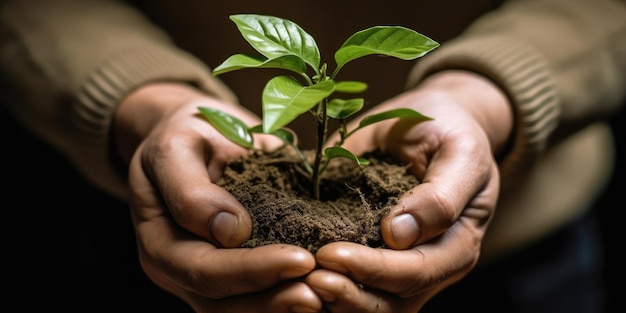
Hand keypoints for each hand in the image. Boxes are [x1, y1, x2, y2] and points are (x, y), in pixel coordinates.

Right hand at [117, 83, 321, 311]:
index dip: (253, 271)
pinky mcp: (235, 273)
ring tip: (325, 298)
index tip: (301, 260)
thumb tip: (230, 231)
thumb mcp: (176, 147)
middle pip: (224, 305)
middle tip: (321, 293)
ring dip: (282, 308)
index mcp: (161, 243)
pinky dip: (286, 296)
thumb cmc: (186, 136)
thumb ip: (190, 189)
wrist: (197, 137)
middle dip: (273, 301)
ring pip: (242, 310)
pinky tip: (322, 290)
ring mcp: (207, 279)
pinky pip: (258, 296)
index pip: (205, 270)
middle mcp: (181, 271)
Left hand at [309, 70, 511, 311]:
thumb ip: (440, 195)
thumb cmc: (450, 132)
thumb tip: (399, 235)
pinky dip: (327, 292)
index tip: (330, 254)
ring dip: (335, 300)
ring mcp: (401, 266)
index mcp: (456, 243)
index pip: (416, 273)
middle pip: (391, 301)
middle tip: (308, 275)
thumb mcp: (459, 151)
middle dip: (348, 292)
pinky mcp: (374, 257)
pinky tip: (299, 280)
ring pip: (370, 306)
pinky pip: (353, 287)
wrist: (433, 123)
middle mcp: (430, 265)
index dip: (373, 269)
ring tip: (301, 282)